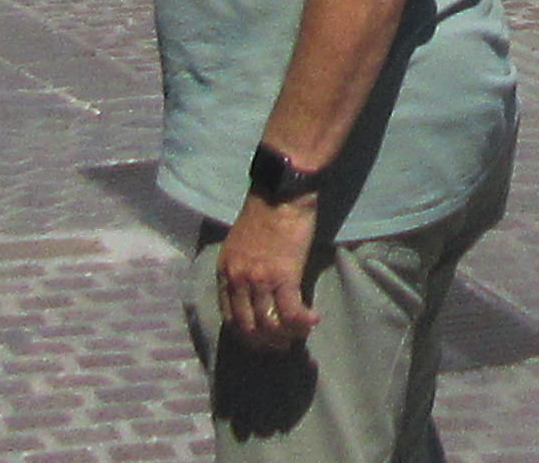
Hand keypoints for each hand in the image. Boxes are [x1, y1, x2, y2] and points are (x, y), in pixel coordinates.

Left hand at [214, 198, 320, 349]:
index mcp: (225, 272)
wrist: (282, 192)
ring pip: (269, 325)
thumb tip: (255, 291)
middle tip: (282, 346)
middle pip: (247, 327)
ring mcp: (259, 280)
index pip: (230, 317)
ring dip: (286, 336)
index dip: (247, 335)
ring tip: (300, 334)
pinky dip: (302, 323)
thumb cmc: (265, 212)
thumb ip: (242, 268)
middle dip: (266, 343)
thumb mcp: (240, 243)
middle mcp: (237, 280)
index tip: (262, 341)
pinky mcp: (283, 275)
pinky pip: (291, 312)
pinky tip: (313, 321)